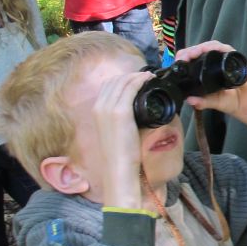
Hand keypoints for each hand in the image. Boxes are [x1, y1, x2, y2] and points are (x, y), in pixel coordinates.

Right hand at [91, 70, 149, 209]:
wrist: (119, 170)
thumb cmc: (121, 155)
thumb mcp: (116, 133)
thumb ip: (120, 121)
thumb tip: (135, 112)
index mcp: (96, 111)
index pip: (109, 86)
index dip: (124, 79)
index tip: (138, 79)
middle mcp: (99, 107)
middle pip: (115, 80)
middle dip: (131, 75)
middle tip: (146, 76)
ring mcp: (108, 108)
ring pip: (123, 81)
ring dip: (138, 76)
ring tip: (150, 77)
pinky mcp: (120, 112)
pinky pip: (131, 87)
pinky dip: (140, 80)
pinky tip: (149, 80)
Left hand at [178, 42, 246, 128]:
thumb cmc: (235, 102)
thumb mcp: (215, 103)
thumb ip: (203, 102)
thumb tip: (189, 100)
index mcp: (213, 71)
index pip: (198, 58)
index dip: (188, 57)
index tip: (178, 61)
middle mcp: (220, 62)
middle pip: (204, 50)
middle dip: (191, 51)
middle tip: (182, 57)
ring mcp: (230, 60)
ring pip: (214, 47)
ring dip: (202, 47)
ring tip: (192, 53)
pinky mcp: (240, 60)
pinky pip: (228, 50)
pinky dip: (218, 48)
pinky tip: (210, 49)